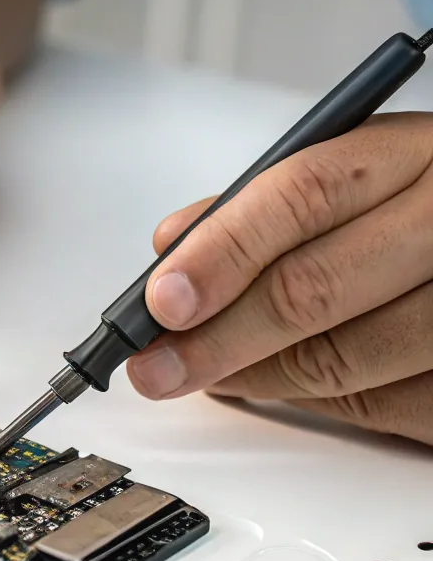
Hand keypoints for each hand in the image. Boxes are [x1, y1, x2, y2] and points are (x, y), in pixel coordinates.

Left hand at [126, 113, 432, 445]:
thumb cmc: (424, 207)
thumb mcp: (363, 175)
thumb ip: (263, 205)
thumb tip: (171, 245)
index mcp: (417, 154)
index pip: (303, 196)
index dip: (221, 251)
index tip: (161, 298)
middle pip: (314, 289)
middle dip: (216, 338)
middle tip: (155, 365)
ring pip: (343, 361)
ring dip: (256, 378)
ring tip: (208, 375)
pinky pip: (383, 407)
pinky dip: (315, 403)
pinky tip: (274, 385)